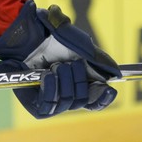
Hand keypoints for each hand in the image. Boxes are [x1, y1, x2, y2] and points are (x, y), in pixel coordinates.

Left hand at [0, 0, 120, 117]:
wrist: (26, 34)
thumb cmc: (52, 36)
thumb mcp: (79, 43)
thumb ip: (99, 59)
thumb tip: (116, 74)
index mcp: (80, 83)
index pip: (96, 101)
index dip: (103, 98)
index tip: (108, 88)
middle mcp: (66, 94)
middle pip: (83, 101)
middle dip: (78, 81)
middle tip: (68, 64)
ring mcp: (51, 100)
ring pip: (68, 103)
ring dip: (64, 82)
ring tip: (55, 66)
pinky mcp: (35, 104)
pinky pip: (48, 106)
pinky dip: (51, 90)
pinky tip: (48, 76)